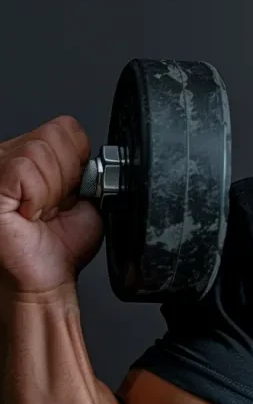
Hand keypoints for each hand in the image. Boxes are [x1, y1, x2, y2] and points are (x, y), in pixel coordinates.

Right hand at [0, 116, 103, 297]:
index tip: (70, 192)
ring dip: (53, 189)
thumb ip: (86, 168)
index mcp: (29, 156)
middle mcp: (6, 157)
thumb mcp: (84, 195)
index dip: (78, 161)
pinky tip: (30, 214)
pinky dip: (39, 195)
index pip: (64, 126)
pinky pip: (25, 170)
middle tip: (54, 205)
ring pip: (40, 150)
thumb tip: (92, 154)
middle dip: (67, 175)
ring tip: (41, 211)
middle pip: (54, 134)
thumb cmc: (60, 245)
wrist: (47, 276)